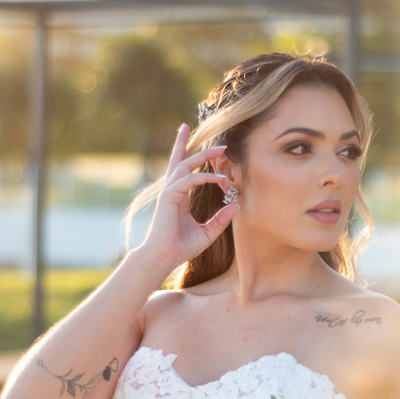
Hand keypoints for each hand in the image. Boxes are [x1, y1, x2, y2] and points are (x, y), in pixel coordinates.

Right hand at [137, 123, 238, 269]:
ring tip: (221, 149)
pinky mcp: (169, 198)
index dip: (188, 152)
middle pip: (180, 160)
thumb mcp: (208, 232)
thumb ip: (220, 219)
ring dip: (203, 155)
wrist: (164, 258)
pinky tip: (219, 178)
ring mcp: (169, 193)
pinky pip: (187, 180)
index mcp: (178, 196)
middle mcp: (172, 191)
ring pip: (185, 166)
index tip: (201, 142)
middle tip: (217, 140)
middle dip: (194, 145)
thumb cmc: (181, 247)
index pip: (183, 169)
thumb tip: (236, 206)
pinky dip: (203, 177)